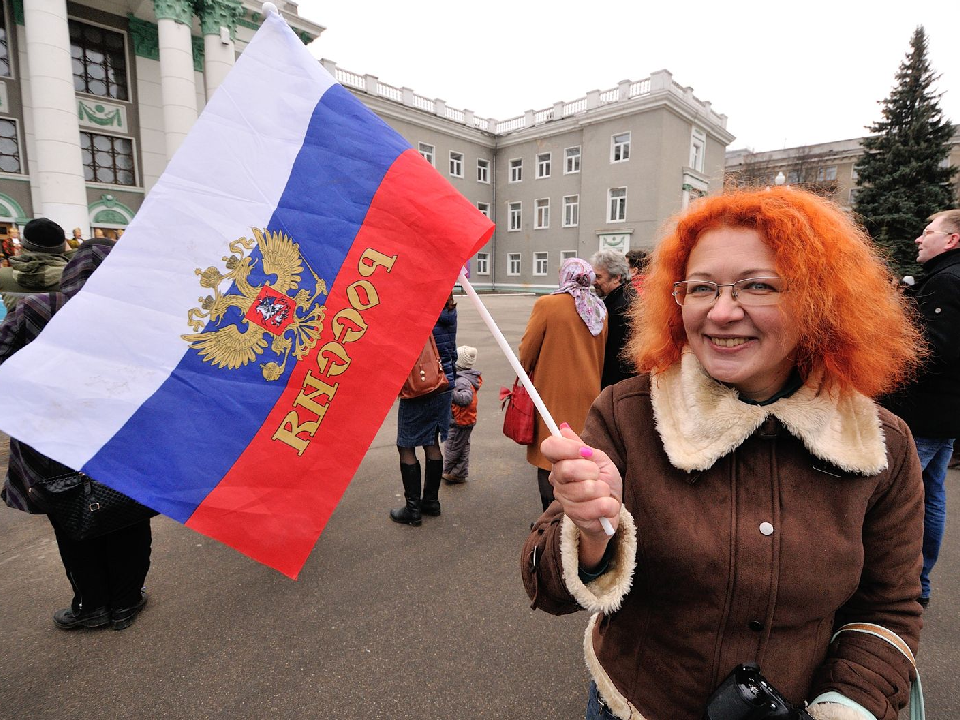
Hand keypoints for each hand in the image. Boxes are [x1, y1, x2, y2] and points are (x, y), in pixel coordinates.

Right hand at [541, 425, 622, 567]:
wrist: (611, 508)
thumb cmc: (604, 482)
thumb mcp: (598, 459)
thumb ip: (581, 446)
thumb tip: (562, 428)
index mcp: (560, 463)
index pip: (549, 447)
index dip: (568, 447)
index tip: (586, 452)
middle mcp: (557, 481)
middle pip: (566, 469)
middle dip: (591, 471)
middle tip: (597, 476)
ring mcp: (565, 501)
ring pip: (585, 489)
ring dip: (603, 490)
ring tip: (604, 493)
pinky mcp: (576, 519)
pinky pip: (594, 508)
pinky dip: (608, 505)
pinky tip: (606, 506)